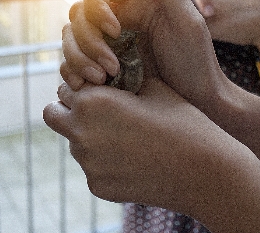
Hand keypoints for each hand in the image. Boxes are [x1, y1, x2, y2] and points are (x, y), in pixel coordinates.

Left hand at [43, 77, 259, 232]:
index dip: (82, 85)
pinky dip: (103, 161)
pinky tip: (132, 158)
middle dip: (71, 109)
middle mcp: (81, 133)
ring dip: (87, 135)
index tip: (96, 88)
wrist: (205, 171)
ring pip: (72, 142)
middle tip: (99, 110)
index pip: (65, 86)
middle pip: (54, 114)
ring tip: (122, 135)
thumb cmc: (183, 121)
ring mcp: (88, 164)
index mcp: (92, 101)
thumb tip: (109, 71)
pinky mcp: (98, 187)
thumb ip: (122, 78)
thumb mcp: (152, 88)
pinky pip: (90, 167)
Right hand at [61, 0, 226, 110]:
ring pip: (69, 39)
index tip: (115, 30)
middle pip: (77, 14)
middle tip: (112, 67)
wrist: (196, 100)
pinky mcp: (100, 67)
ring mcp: (106, 44)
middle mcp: (117, 18)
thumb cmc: (196, 60)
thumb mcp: (186, 20)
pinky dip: (73, 72)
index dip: (95, 3)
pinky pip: (71, 63)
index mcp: (135, 0)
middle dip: (89, 41)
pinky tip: (91, 85)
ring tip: (103, 79)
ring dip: (79, 59)